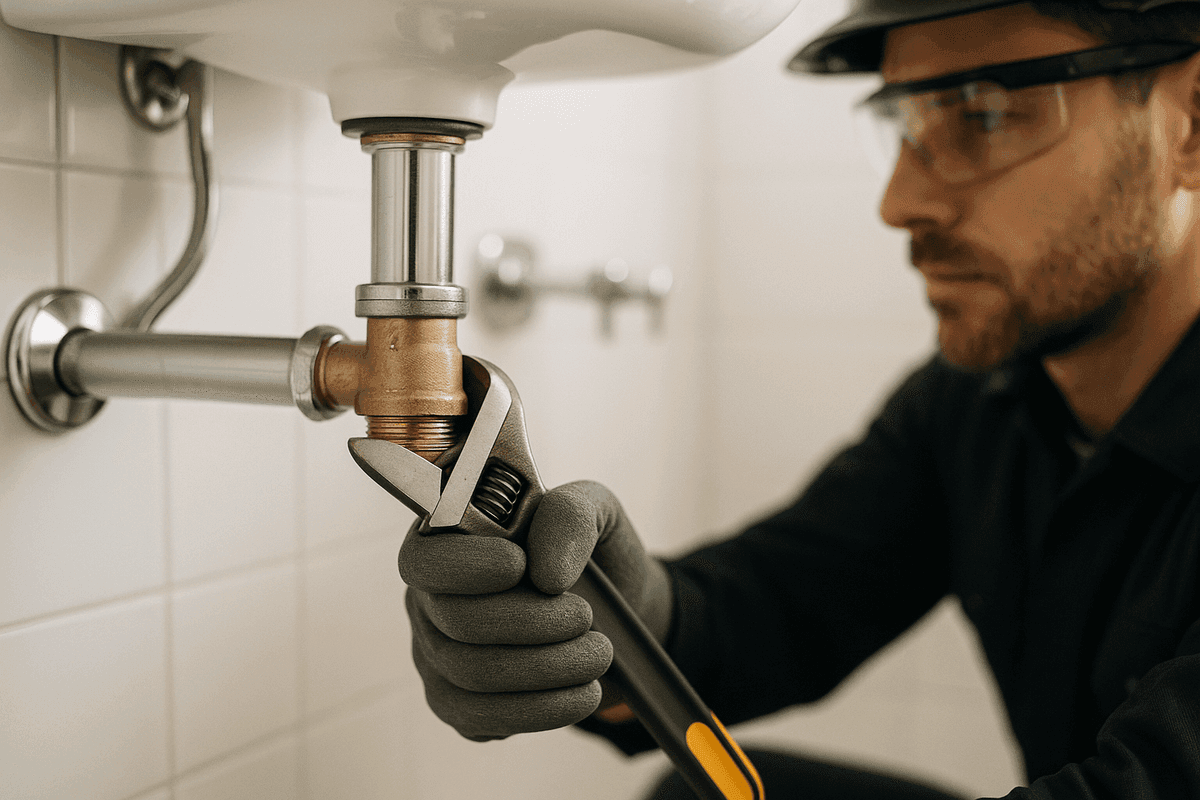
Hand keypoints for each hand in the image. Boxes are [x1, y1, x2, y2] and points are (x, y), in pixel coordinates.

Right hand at [399, 480, 672, 739]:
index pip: (423, 559)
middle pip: (456, 623)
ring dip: (549, 668)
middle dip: (533, 623)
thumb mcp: (595, 511)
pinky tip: (581, 692)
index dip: (466, 567)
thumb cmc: (589, 553)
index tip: (520, 565)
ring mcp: (436, 656)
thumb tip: (544, 574)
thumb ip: (568, 517)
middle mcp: (430, 600)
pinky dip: (542, 710)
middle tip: (586, 617)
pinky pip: (482, 719)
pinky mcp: (457, 704)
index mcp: (448, 541)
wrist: (613, 612)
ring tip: (598, 654)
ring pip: (472, 675)